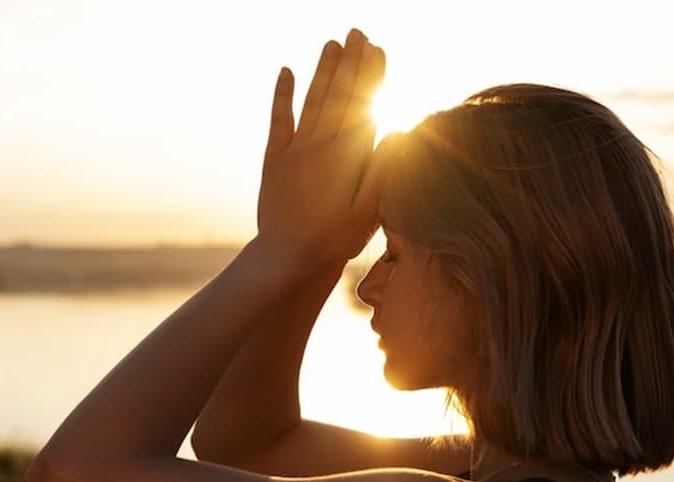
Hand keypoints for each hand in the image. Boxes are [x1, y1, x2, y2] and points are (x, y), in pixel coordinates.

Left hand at [256, 28, 386, 267]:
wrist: (287, 256)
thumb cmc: (335, 238)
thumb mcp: (369, 210)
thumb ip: (382, 169)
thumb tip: (397, 132)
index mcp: (347, 154)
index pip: (363, 103)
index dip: (370, 74)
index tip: (377, 48)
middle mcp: (320, 144)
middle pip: (338, 94)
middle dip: (350, 61)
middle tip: (357, 32)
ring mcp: (295, 149)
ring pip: (313, 100)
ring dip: (323, 70)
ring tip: (332, 43)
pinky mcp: (275, 159)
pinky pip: (280, 119)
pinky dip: (282, 94)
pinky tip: (286, 71)